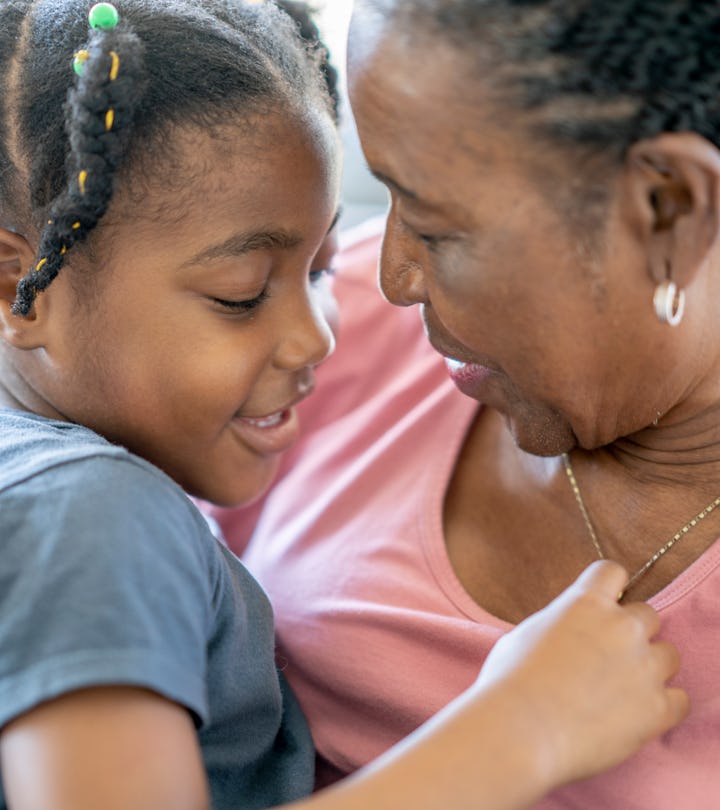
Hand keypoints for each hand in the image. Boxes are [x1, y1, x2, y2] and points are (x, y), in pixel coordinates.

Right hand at [476, 560, 688, 787]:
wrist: (520, 729)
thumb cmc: (509, 681)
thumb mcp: (527, 633)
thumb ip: (560, 624)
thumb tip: (567, 633)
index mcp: (585, 603)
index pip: (613, 572)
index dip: (608, 588)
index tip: (602, 606)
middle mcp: (621, 627)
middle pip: (647, 614)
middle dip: (630, 632)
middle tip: (606, 656)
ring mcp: (643, 667)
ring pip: (669, 655)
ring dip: (649, 667)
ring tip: (621, 689)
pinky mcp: (657, 708)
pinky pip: (679, 699)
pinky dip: (661, 706)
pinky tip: (634, 715)